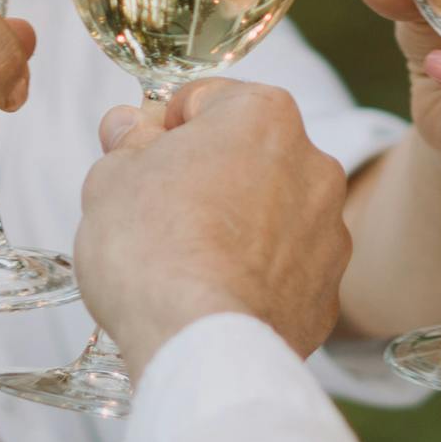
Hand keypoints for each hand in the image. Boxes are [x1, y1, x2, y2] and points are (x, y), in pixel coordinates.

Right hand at [75, 81, 352, 377]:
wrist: (199, 340)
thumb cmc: (153, 248)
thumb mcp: (112, 178)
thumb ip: (127, 144)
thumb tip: (130, 129)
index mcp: (264, 116)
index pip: (205, 101)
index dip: (162, 128)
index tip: (138, 159)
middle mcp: (312, 165)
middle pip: (246, 156)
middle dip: (206, 176)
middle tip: (157, 214)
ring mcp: (328, 232)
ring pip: (271, 214)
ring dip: (236, 226)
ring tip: (187, 264)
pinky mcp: (327, 293)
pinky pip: (283, 271)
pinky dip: (254, 278)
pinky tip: (215, 297)